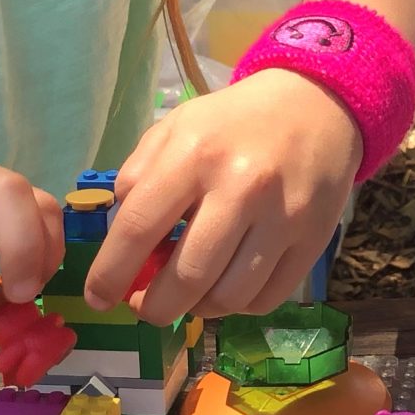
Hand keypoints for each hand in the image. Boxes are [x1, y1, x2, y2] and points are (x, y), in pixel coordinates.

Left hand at [80, 69, 359, 323]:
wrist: (316, 105)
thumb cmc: (234, 122)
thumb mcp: (176, 128)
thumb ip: (137, 176)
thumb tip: (119, 237)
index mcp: (196, 155)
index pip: (140, 229)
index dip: (110, 274)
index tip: (98, 297)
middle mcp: (241, 188)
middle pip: (187, 278)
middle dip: (154, 307)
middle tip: (144, 305)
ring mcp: (283, 218)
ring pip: (229, 298)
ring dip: (197, 309)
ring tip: (188, 294)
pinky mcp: (314, 241)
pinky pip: (266, 300)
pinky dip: (238, 306)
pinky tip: (227, 286)